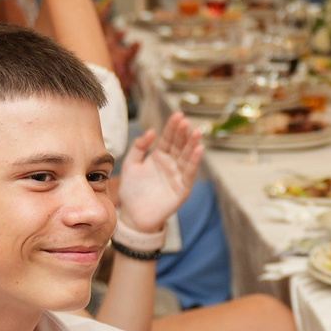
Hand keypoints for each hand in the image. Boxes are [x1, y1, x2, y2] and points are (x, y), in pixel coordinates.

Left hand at [119, 112, 200, 234]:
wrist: (133, 216)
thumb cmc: (132, 191)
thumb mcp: (131, 164)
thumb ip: (138, 147)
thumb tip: (151, 131)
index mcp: (159, 156)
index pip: (168, 139)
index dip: (173, 127)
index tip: (177, 115)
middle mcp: (171, 164)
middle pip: (179, 145)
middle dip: (183, 133)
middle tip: (186, 121)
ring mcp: (178, 175)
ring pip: (187, 157)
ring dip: (193, 144)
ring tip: (197, 132)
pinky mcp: (183, 188)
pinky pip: (190, 173)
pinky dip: (195, 162)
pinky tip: (199, 150)